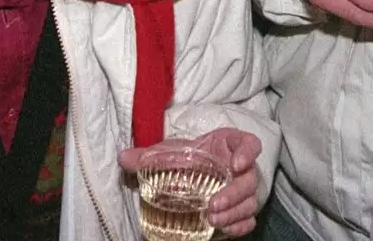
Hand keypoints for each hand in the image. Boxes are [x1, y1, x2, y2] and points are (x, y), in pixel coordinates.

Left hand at [119, 128, 262, 236]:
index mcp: (228, 145)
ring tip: (212, 219)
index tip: (236, 164)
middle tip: (213, 204)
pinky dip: (240, 225)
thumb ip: (147, 156)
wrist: (190, 171)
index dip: (248, 152)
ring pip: (250, 202)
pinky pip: (249, 218)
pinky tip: (226, 229)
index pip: (249, 143)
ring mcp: (243, 189)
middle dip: (234, 194)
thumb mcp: (167, 154)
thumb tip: (122, 158)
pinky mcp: (241, 208)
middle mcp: (241, 167)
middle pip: (250, 179)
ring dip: (234, 212)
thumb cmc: (185, 158)